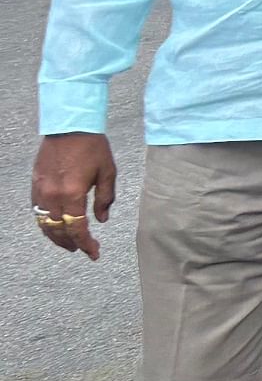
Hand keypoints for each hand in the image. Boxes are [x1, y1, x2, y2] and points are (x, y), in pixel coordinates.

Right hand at [30, 132, 117, 259]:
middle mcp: (53, 196)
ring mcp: (41, 191)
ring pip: (44, 224)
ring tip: (68, 243)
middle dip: (71, 243)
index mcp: (73, 194)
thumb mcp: (108, 172)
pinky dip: (45, 223)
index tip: (94, 253)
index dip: (86, 244)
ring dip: (55, 237)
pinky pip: (37, 211)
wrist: (70, 127)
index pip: (77, 229)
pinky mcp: (35, 185)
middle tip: (82, 249)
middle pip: (58, 230)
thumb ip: (105, 199)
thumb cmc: (93, 147)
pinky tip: (54, 225)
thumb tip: (102, 220)